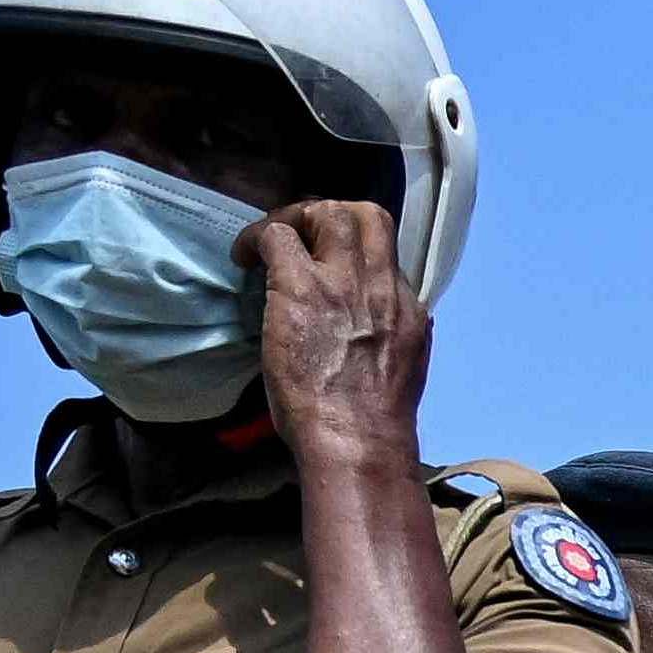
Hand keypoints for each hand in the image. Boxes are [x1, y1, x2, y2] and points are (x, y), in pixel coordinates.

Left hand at [242, 199, 430, 472]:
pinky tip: (243, 257)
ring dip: (295, 217)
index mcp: (408, 310)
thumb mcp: (401, 369)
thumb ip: (391, 337)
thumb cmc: (372, 423)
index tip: (331, 258)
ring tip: (272, 239)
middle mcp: (383, 287)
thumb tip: (372, 329)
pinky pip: (277, 237)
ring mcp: (344, 284)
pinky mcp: (301, 287)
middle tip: (300, 234)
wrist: (358, 440)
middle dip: (329, 215)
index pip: (389, 253)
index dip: (356, 245)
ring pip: (330, 212)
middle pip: (367, 215)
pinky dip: (256, 239)